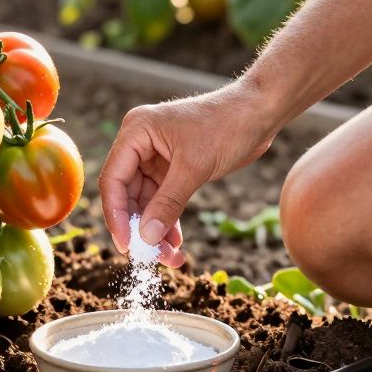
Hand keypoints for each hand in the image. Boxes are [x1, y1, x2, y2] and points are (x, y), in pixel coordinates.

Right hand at [99, 84, 277, 266]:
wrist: (259, 113)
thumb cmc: (227, 125)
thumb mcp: (194, 167)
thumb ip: (168, 203)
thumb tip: (146, 238)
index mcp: (136, 132)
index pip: (113, 180)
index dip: (116, 215)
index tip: (127, 246)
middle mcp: (140, 144)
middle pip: (127, 195)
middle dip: (139, 228)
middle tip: (151, 257)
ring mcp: (156, 157)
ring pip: (146, 202)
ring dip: (155, 230)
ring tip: (170, 257)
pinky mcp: (173, 168)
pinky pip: (163, 200)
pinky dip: (168, 221)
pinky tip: (176, 244)